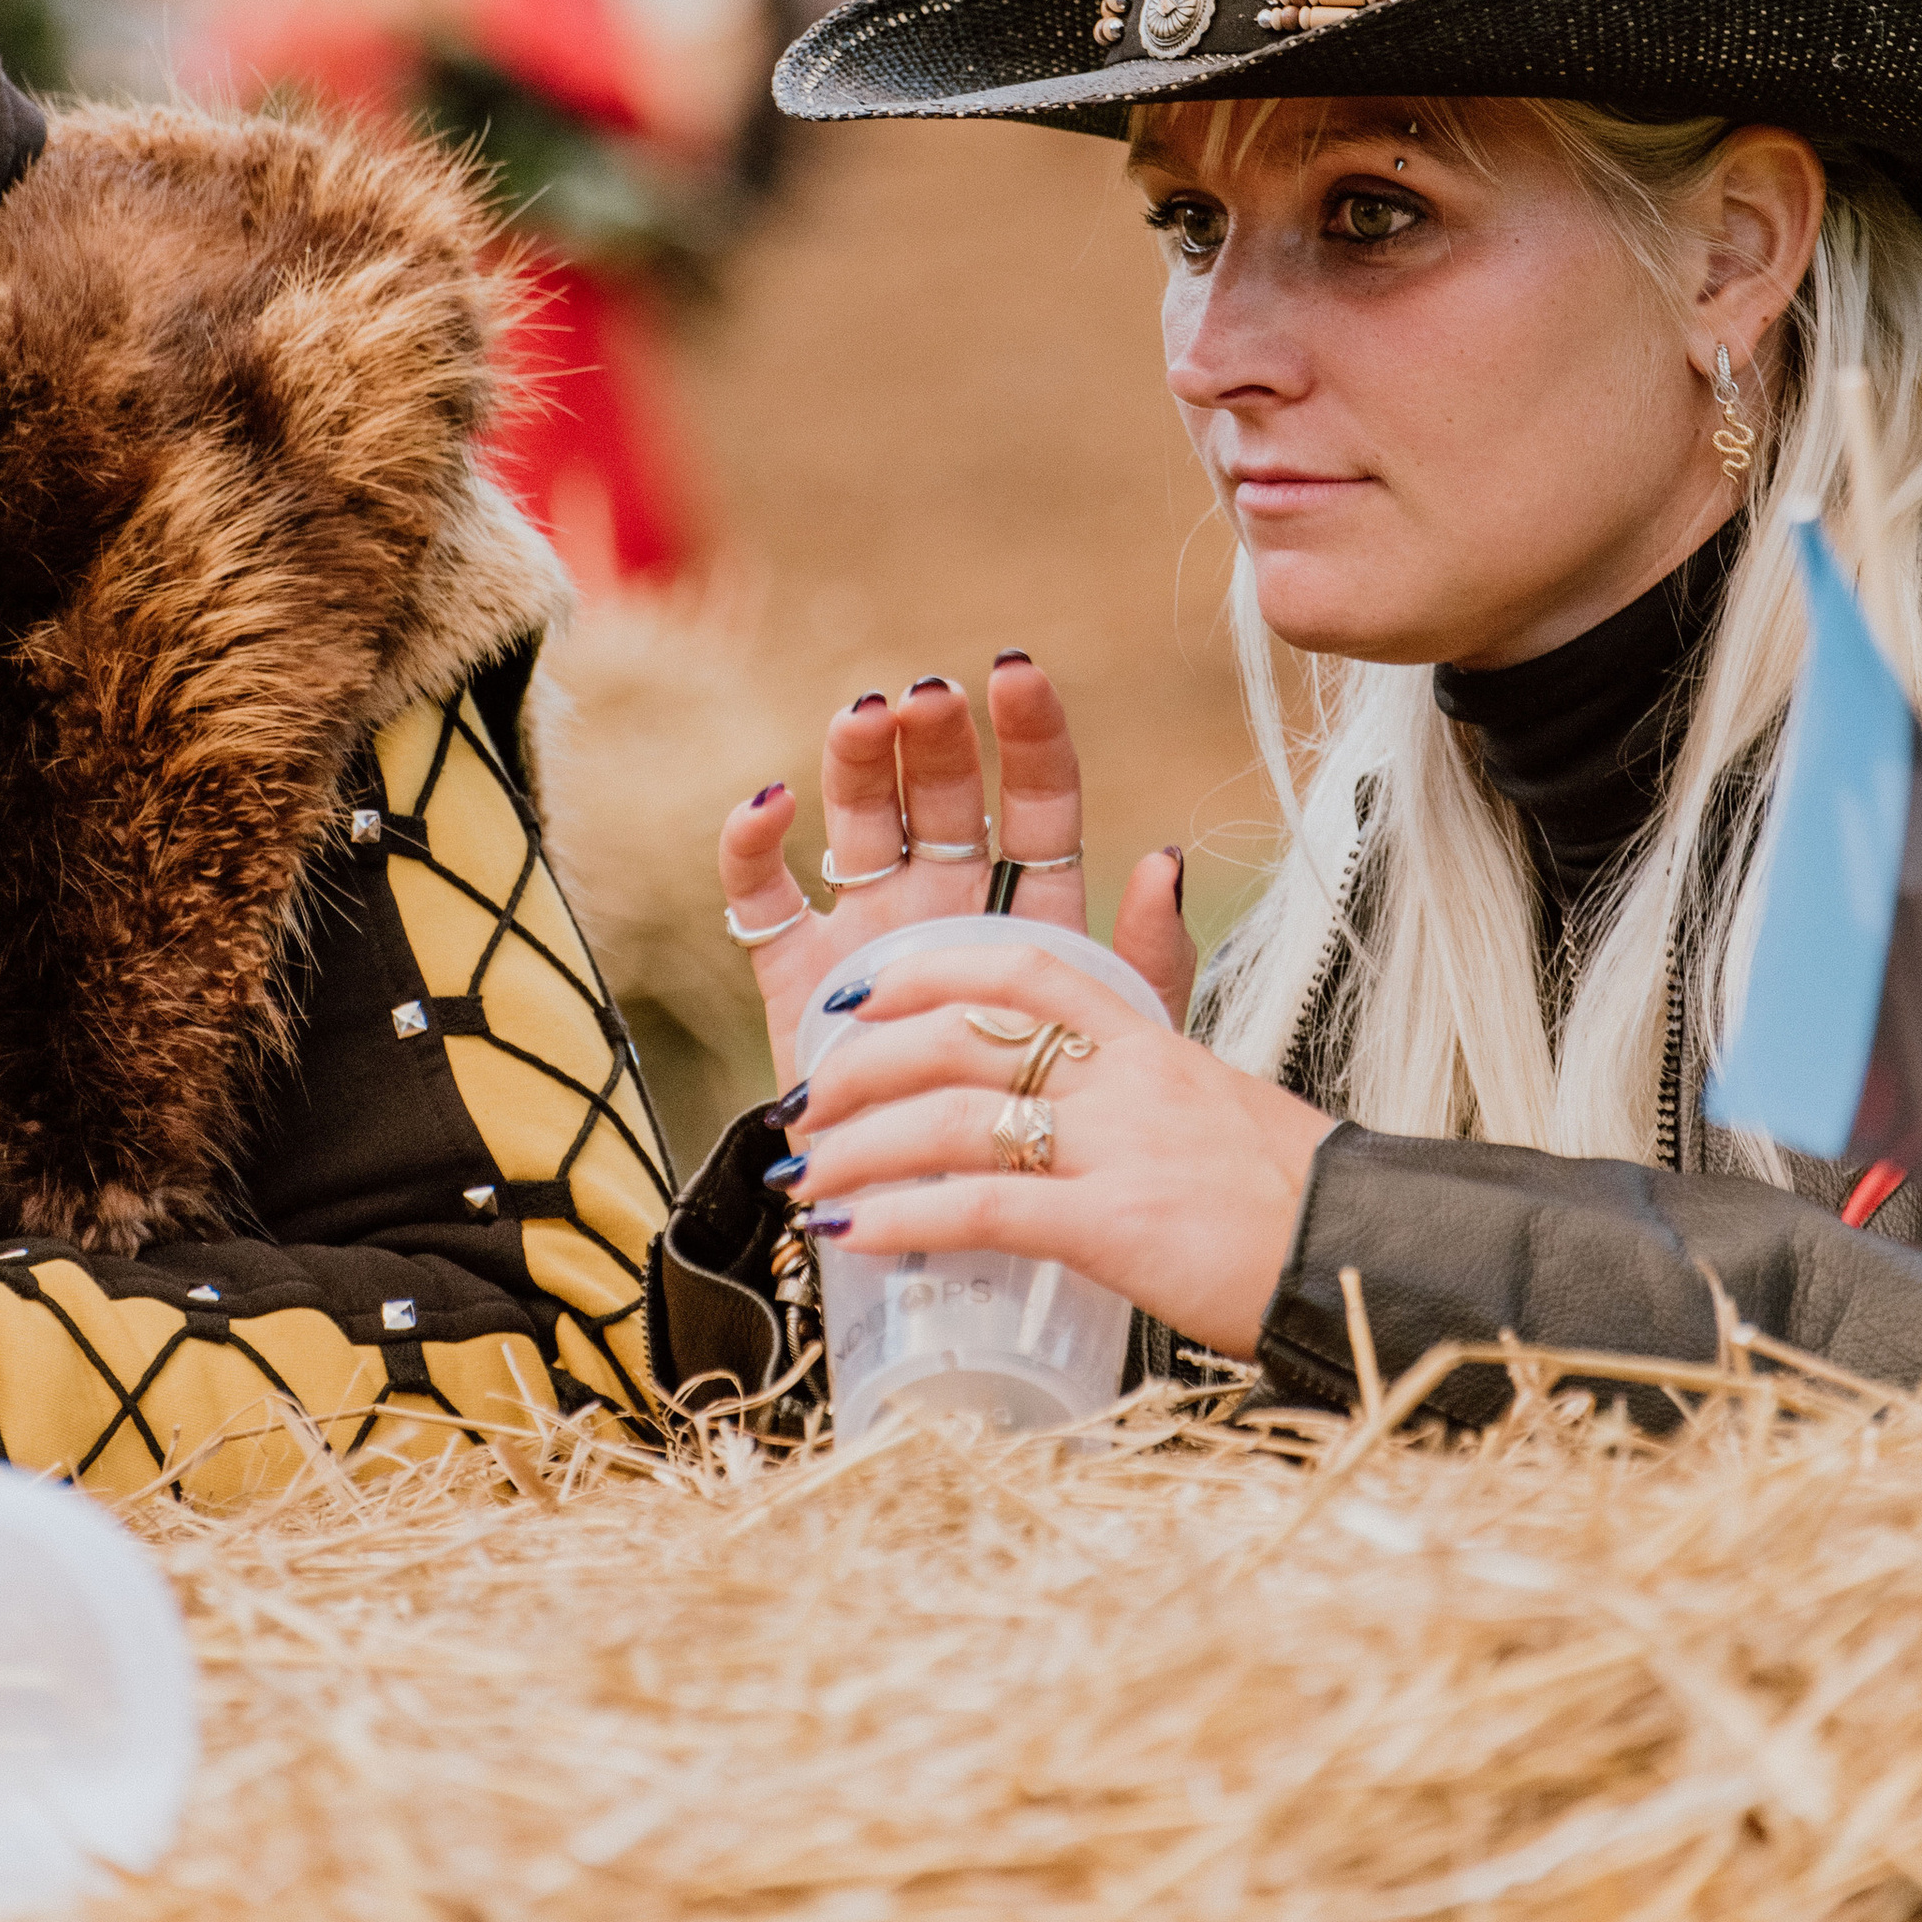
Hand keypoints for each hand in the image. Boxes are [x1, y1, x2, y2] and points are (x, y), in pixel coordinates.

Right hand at [715, 655, 1195, 1112]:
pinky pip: (765, 901)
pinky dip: (755, 849)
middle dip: (938, 740)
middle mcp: (946, 906)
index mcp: (1028, 913)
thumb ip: (1145, 958)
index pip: (1036, 806)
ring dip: (857, 764)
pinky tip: (771, 803)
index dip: (1029, 740)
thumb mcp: (1115, 1044)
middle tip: (932, 695)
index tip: (1019, 675)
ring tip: (864, 716)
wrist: (946, 1247)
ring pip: (858, 824)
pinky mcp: (799, 982)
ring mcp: (868, 937)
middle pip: (941, 799)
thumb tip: (1166, 858)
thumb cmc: (1044, 1136)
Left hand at [772, 930, 1334, 1361]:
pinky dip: (903, 1217)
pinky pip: (982, 1208)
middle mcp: (1124, 1077)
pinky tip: (854, 1235)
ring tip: (807, 1178)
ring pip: (954, 1117)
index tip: (858, 998)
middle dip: (863, 1064)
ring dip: (860, 1145)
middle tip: (808, 1102)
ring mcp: (1118, 1147)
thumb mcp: (1215, 1098)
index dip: (924, 973)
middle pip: (963, 1035)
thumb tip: (1121, 1002)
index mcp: (1146, 1042)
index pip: (1020, 968)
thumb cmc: (1289, 1195)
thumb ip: (1154, 1057)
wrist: (1367, 1256)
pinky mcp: (1115, 1225)